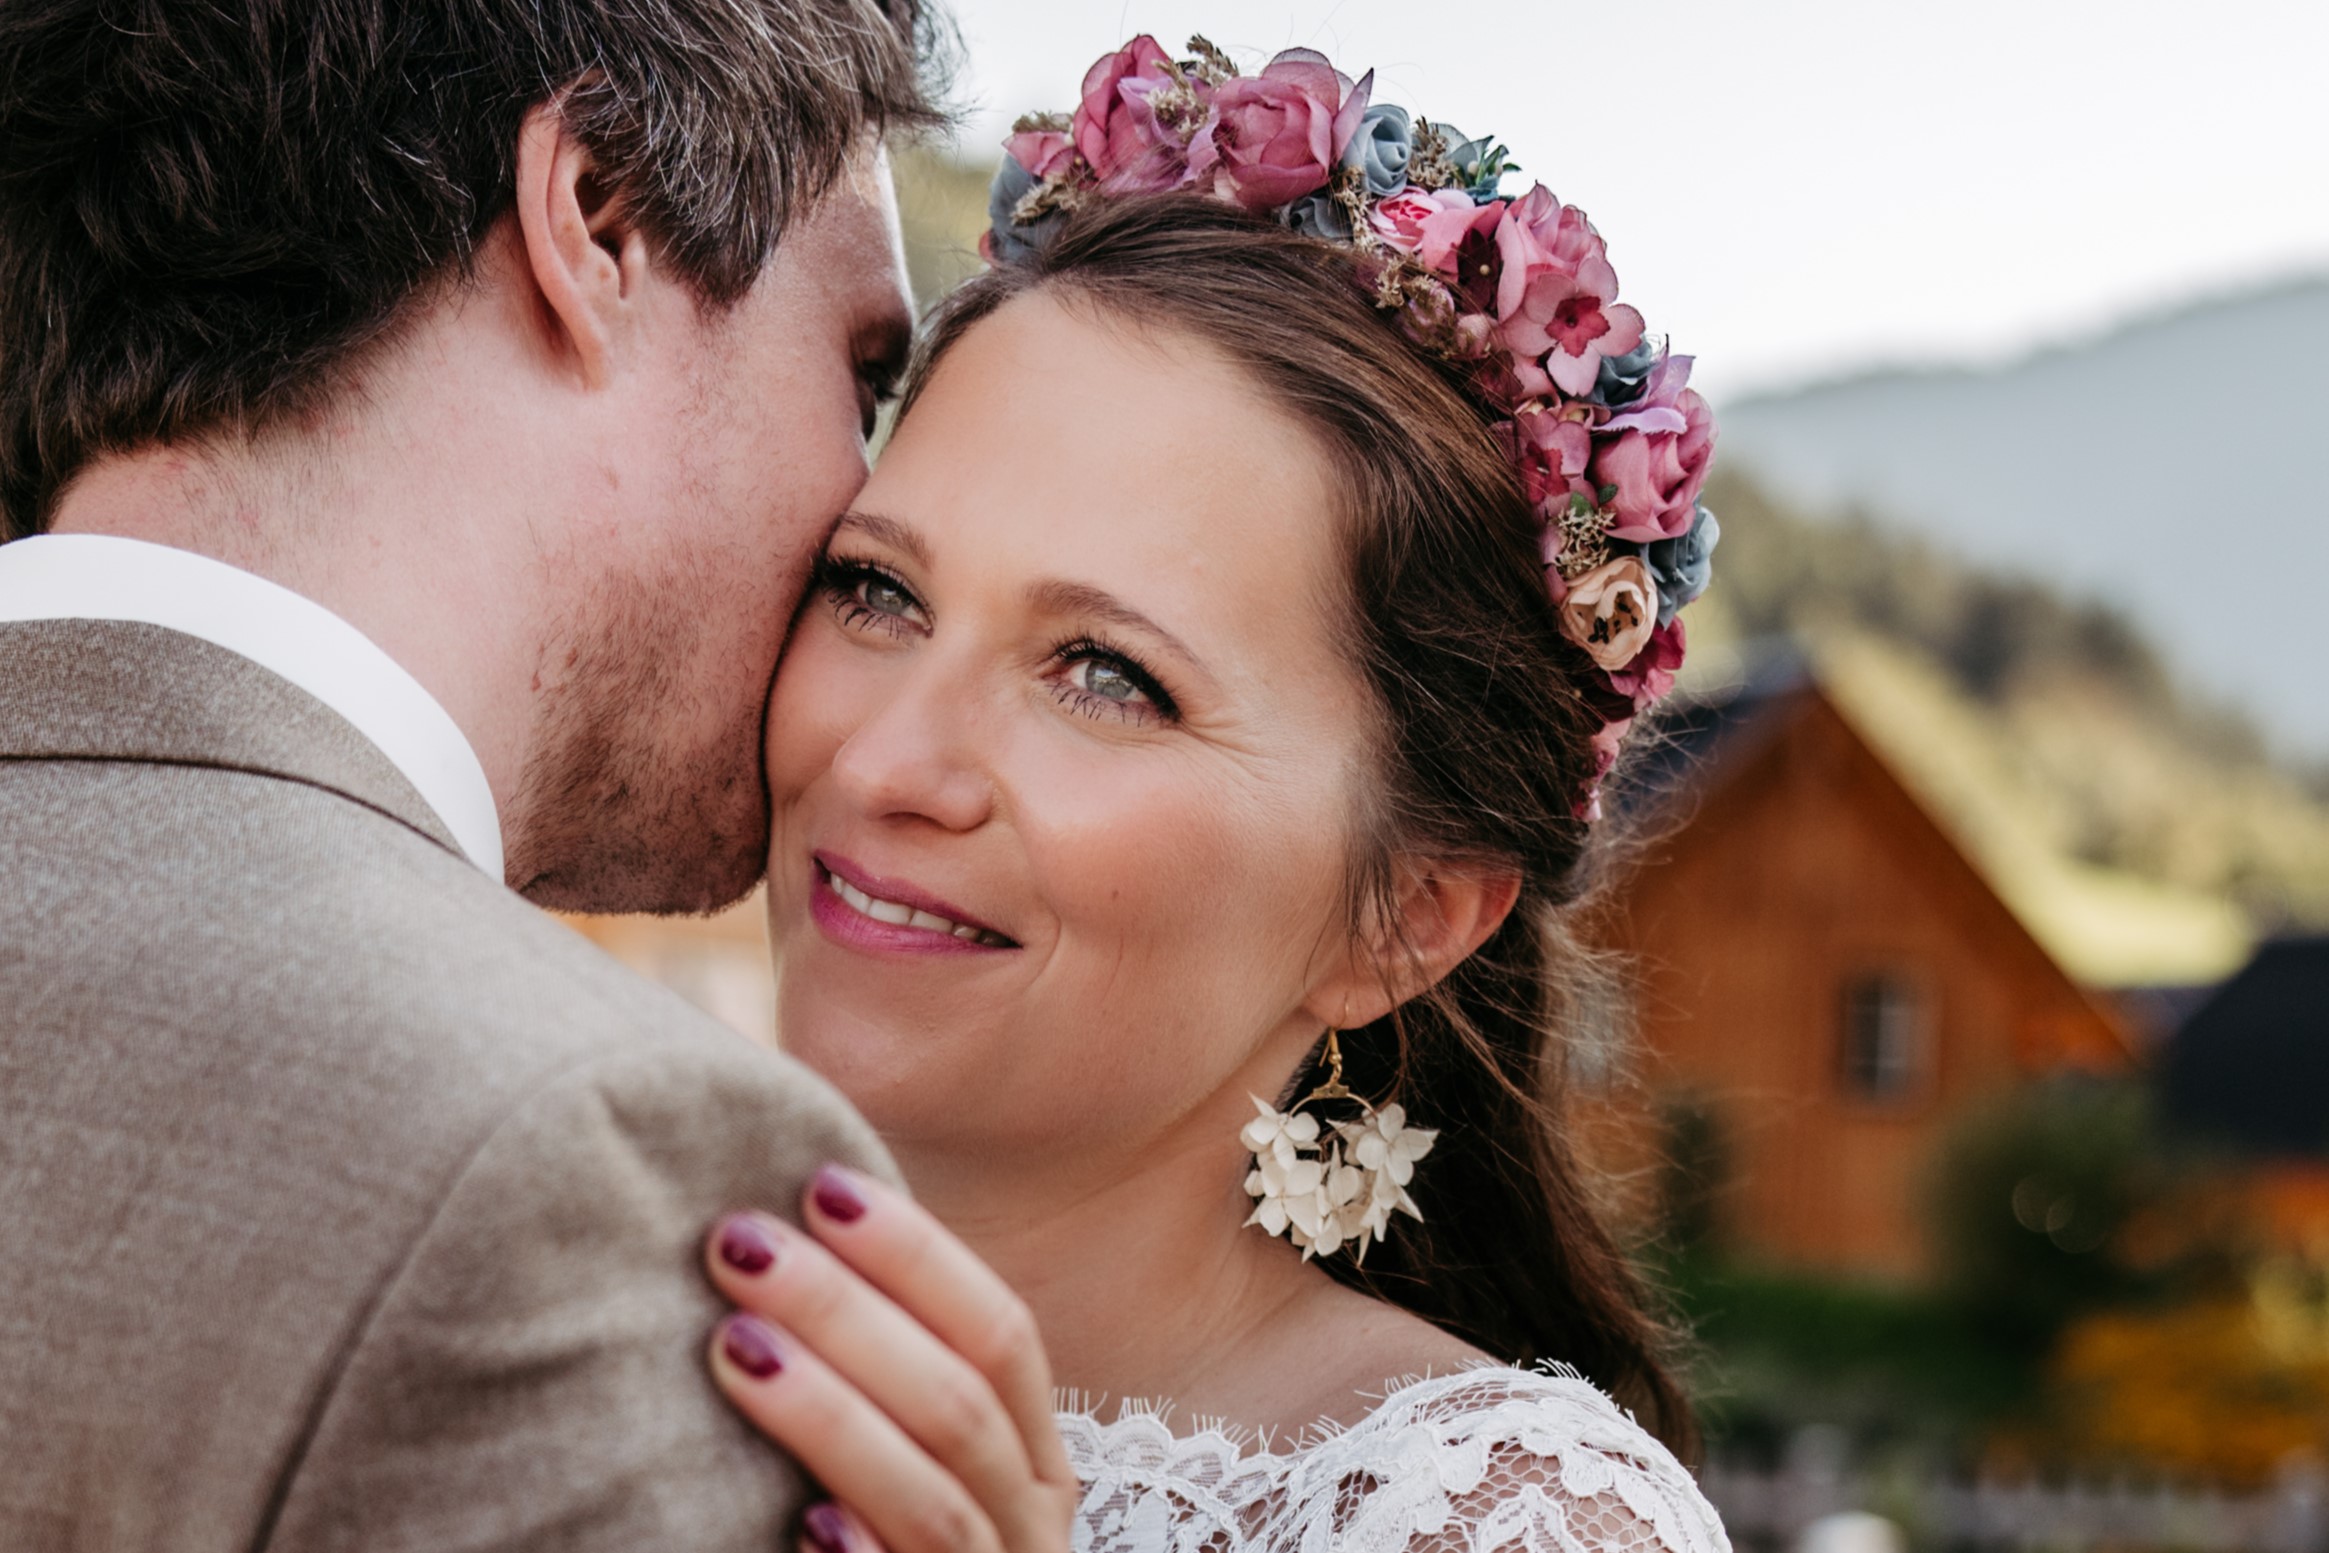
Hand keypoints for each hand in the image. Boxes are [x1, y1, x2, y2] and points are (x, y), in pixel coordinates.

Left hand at [704, 1165, 1078, 1552]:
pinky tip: (802, 1524)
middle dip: (847, 1312)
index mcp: (1032, 1459)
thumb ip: (873, 1372)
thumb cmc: (877, 1549)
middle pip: (960, 1401)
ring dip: (834, 1416)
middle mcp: (1034, 1527)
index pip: (1000, 1331)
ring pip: (937, 1498)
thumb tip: (775, 1230)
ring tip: (731, 1346)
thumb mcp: (906, 1458)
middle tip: (734, 1244)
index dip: (916, 1254)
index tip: (815, 1183)